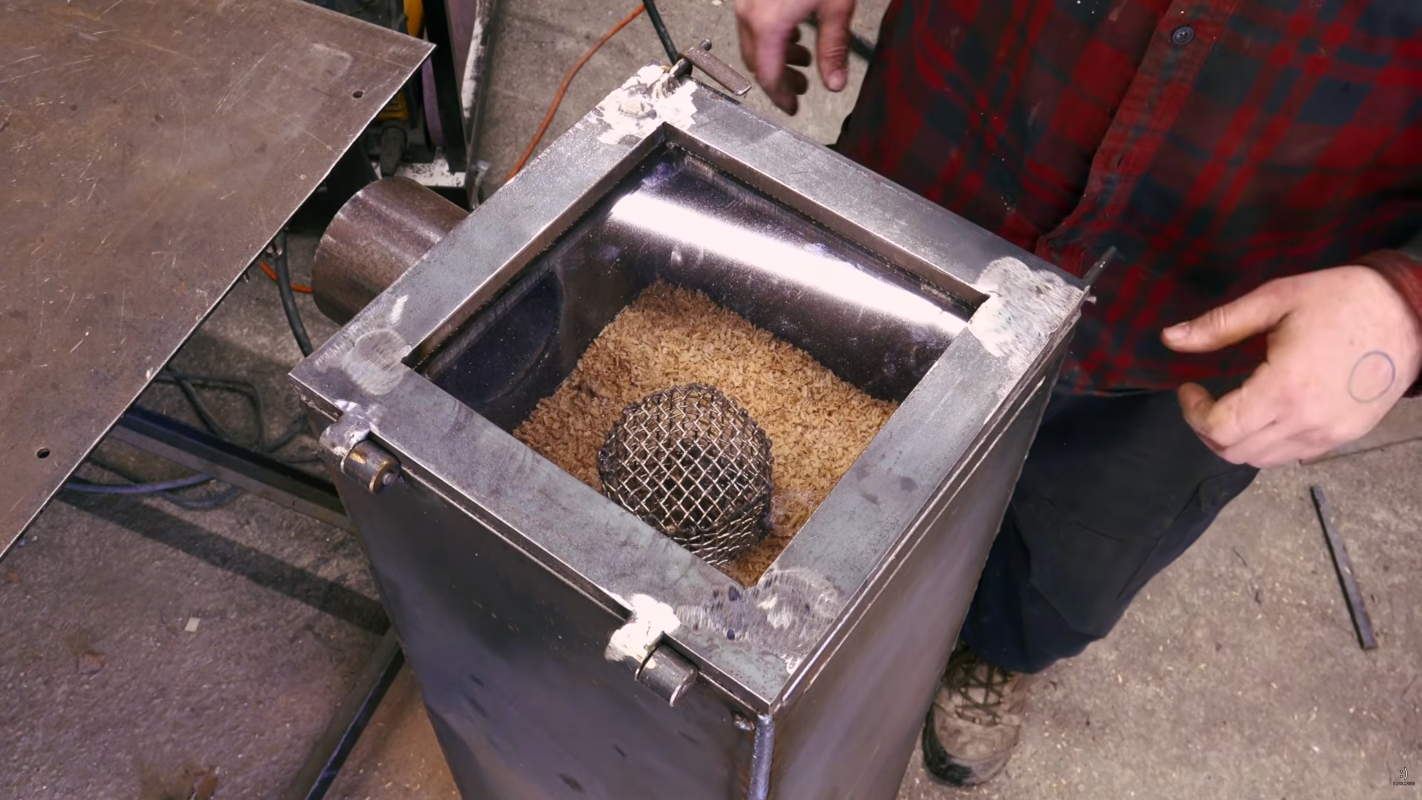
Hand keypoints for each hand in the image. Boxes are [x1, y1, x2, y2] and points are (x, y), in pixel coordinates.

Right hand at [736, 0, 854, 114]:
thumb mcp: (836, 5)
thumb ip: (834, 47)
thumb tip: (835, 83)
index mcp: (767, 24)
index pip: (768, 77)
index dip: (781, 98)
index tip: (792, 108)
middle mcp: (749, 13)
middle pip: (756, 61)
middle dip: (780, 79)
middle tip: (802, 86)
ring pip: (753, 41)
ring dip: (776, 56)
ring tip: (803, 57)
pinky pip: (754, 21)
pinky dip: (770, 35)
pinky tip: (793, 28)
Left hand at [1162, 266, 1421, 466]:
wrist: (1411, 314)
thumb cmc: (1342, 299)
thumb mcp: (1275, 299)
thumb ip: (1218, 325)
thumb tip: (1168, 338)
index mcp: (1285, 388)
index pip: (1220, 428)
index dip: (1192, 412)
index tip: (1189, 387)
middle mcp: (1306, 421)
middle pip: (1233, 452)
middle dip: (1207, 429)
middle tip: (1204, 399)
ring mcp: (1328, 435)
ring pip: (1260, 461)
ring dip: (1236, 440)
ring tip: (1232, 406)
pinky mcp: (1343, 437)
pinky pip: (1290, 456)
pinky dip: (1266, 443)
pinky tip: (1267, 413)